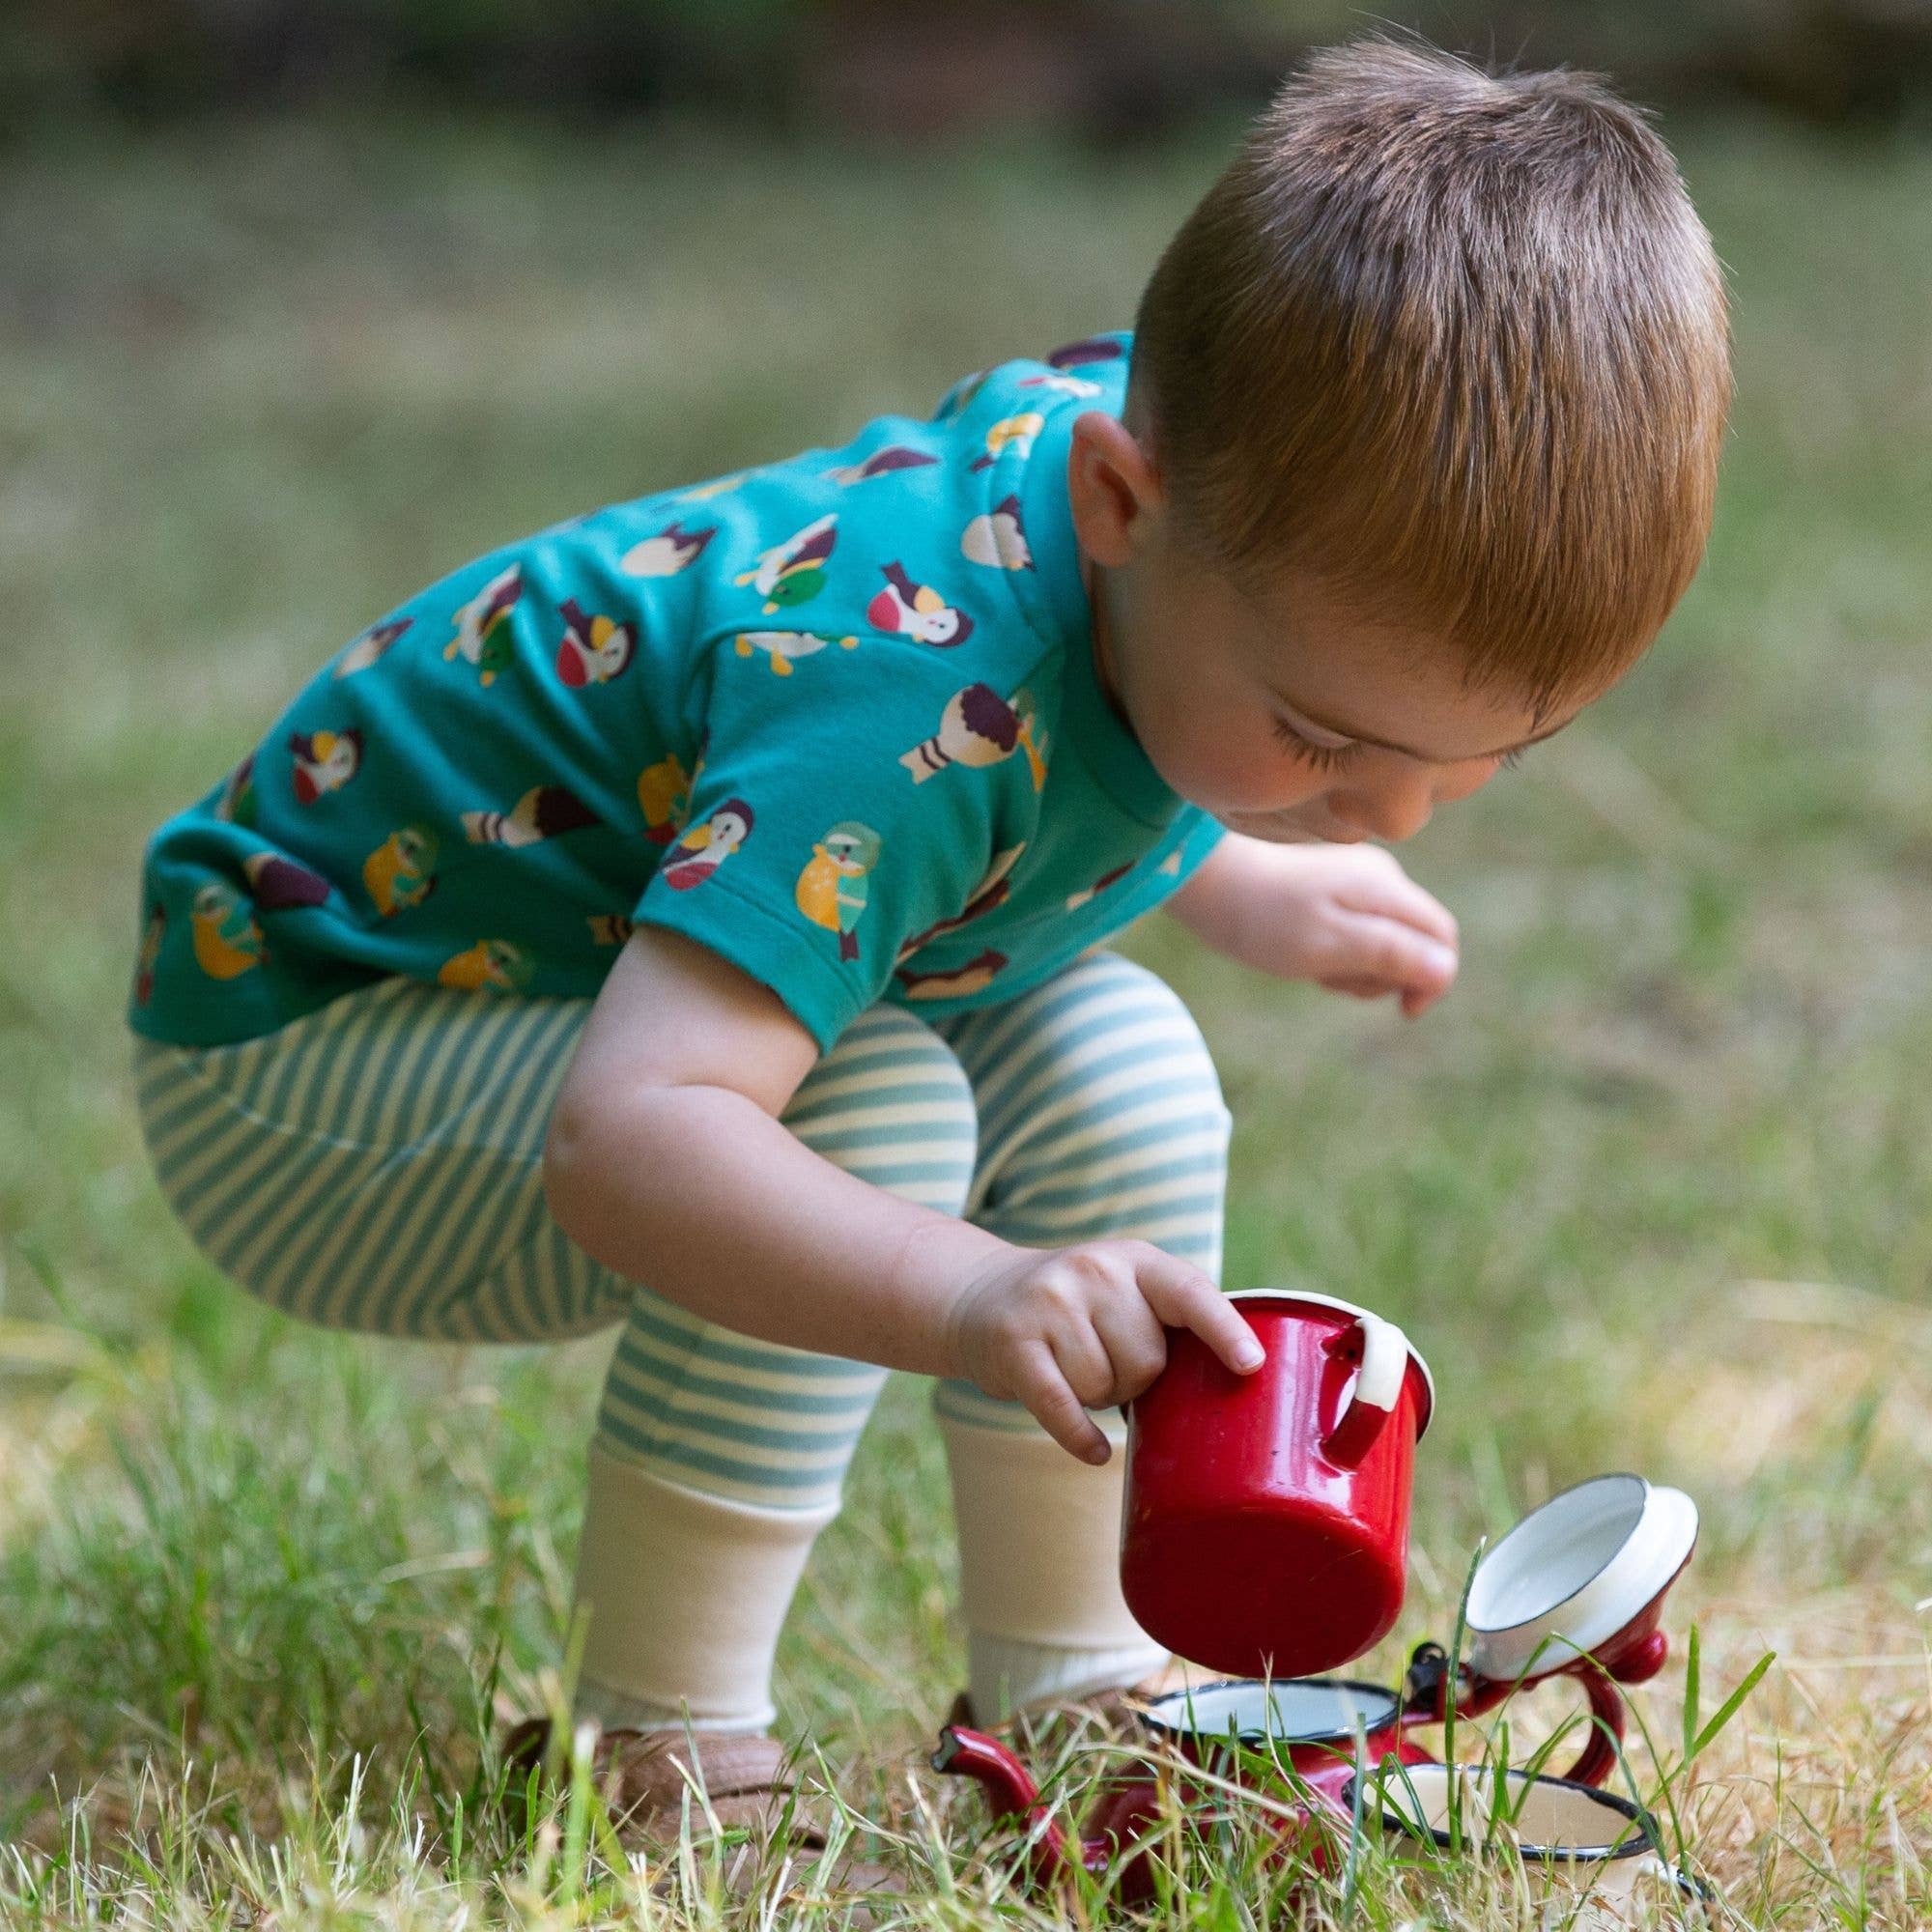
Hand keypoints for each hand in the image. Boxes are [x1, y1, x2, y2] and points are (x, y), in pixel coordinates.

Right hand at [946, 1240, 1262, 1462]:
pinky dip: (1079, 1436)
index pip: (1189, 1294)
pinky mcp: (1014, 1342)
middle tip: (1107, 1363)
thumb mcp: (1124, 1290)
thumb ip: (1169, 1318)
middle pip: (1147, 1360)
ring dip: (1097, 1398)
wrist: (982, 1296)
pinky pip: (1062, 1407)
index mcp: (1135, 1260)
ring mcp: (1050, 1303)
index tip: (1251, 1364)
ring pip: (1104, 1387)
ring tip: (1076, 1372)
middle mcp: (1093, 1271)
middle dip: (1134, 1380)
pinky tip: (1092, 1450)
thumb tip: (1235, 1382)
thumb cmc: (1078, 1309)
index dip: (1224, 1330)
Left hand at [1252, 843, 1457, 1015]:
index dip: (1433, 979)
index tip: (1403, 1012)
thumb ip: (1389, 953)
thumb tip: (1445, 970)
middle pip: (1416, 941)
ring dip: (1358, 970)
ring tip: (1314, 968)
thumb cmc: (1265, 919)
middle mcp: (1380, 877)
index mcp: (1384, 887)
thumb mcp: (1328, 945)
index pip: (1442, 935)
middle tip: (1334, 981)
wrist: (1210, 883)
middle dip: (1385, 976)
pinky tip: (1307, 957)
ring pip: (1386, 942)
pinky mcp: (1336, 890)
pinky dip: (1340, 955)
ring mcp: (1358, 881)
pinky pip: (1359, 933)